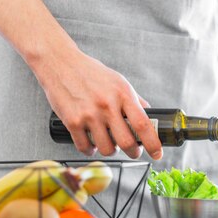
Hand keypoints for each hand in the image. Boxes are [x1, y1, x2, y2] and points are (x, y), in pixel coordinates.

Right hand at [32, 47, 161, 159]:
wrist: (60, 63)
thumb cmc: (90, 72)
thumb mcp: (118, 82)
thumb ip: (133, 100)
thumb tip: (150, 116)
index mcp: (123, 95)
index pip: (143, 125)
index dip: (153, 143)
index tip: (157, 153)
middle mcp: (107, 105)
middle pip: (126, 142)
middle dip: (133, 152)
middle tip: (133, 151)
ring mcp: (89, 114)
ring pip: (107, 149)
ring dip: (111, 151)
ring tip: (110, 144)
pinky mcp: (72, 121)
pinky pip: (85, 147)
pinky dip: (91, 150)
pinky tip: (92, 143)